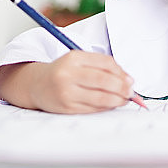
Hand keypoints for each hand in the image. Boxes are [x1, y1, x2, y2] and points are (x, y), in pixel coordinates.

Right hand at [0, 51, 134, 113]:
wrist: (37, 85)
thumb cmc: (64, 72)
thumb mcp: (79, 61)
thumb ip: (102, 66)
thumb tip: (128, 80)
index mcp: (73, 58)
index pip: (105, 63)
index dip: (122, 73)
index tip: (130, 80)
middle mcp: (68, 74)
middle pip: (104, 80)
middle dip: (122, 87)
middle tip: (131, 92)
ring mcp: (66, 92)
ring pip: (100, 97)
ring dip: (118, 100)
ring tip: (124, 100)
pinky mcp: (66, 107)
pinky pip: (93, 109)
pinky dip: (106, 108)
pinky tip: (111, 105)